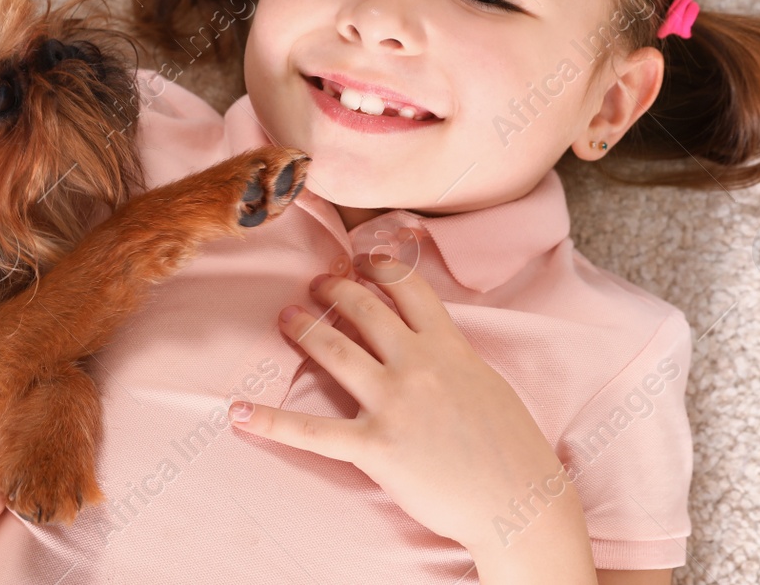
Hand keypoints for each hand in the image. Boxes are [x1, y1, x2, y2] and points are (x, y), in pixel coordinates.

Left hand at [228, 252, 595, 582]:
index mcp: (450, 347)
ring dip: (304, 328)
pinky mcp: (376, 446)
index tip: (361, 258)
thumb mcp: (489, 383)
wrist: (520, 501)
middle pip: (364, 309)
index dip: (379, 267)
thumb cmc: (513, 449)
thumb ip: (454, 357)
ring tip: (284, 317)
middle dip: (333, 289)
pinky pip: (312, 431)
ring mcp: (395, 403)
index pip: (408, 288)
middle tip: (314, 283)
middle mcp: (418, 365)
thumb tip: (432, 342)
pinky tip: (238, 413)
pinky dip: (271, 421)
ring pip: (334, 350)